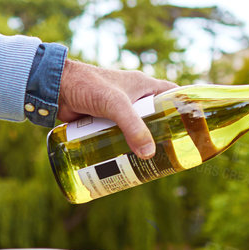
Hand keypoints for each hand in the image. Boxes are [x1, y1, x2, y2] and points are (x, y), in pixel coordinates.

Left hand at [56, 59, 176, 158]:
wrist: (54, 86)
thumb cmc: (88, 85)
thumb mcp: (115, 105)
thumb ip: (132, 127)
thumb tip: (148, 155)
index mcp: (143, 85)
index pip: (172, 95)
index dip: (184, 108)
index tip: (193, 127)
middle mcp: (133, 96)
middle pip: (155, 117)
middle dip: (162, 135)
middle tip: (171, 155)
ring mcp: (116, 109)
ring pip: (136, 128)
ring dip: (141, 144)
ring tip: (151, 164)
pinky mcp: (101, 119)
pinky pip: (117, 134)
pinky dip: (122, 146)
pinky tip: (126, 161)